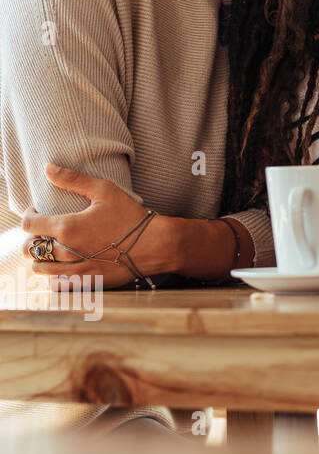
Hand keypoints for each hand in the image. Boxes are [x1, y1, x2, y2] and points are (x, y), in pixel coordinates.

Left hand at [20, 164, 175, 288]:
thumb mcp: (106, 191)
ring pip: (40, 269)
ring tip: (51, 250)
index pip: (29, 224)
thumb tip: (48, 169)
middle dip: (31, 239)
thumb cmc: (132, 216)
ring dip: (40, 259)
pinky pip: (57, 284)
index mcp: (67, 227)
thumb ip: (74, 179)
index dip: (28, 215)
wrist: (156, 245)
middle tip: (43, 232)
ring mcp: (76, 269)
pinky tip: (63, 267)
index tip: (36, 212)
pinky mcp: (87, 282)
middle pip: (29, 249)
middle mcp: (66, 251)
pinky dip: (54, 276)